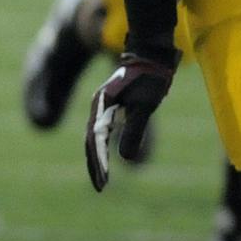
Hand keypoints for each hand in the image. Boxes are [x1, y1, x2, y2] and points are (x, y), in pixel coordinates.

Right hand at [84, 48, 176, 191]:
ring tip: (102, 177)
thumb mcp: (145, 106)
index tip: (104, 181)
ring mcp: (102, 107)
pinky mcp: (111, 107)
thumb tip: (126, 158)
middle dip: (94, 165)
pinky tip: (106, 157)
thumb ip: (134, 131)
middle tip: (101, 186)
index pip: (95, 140)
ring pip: (94, 137)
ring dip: (96, 158)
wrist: (149, 54)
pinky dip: (101, 147)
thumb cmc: (149, 78)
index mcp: (101, 107)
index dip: (99, 162)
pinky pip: (101, 131)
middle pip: (90, 141)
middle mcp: (98, 108)